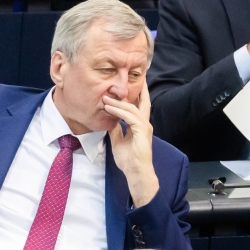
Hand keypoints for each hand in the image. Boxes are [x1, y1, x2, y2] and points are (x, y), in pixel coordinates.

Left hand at [102, 82, 159, 207]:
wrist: (136, 172)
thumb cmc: (129, 160)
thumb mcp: (118, 140)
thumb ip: (116, 129)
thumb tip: (111, 120)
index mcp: (140, 126)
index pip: (139, 107)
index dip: (137, 96)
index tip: (133, 86)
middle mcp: (144, 124)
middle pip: (143, 103)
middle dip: (140, 90)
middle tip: (136, 78)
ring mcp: (144, 127)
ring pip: (132, 108)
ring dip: (118, 102)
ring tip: (106, 97)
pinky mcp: (141, 131)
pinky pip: (129, 117)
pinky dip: (119, 111)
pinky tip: (109, 108)